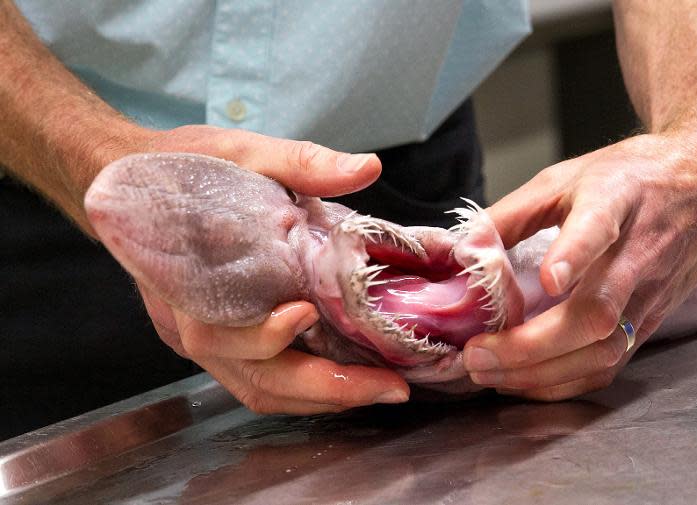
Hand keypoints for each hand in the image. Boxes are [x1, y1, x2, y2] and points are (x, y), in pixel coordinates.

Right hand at [129, 125, 409, 413]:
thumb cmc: (185, 168)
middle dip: (323, 388)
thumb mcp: (244, 153)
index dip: (265, 335)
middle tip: (387, 387)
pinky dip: (303, 388)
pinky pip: (259, 379)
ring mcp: (203, 337)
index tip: (307, 313)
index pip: (218, 331)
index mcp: (188, 277)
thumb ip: (303, 163)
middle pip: (252, 378)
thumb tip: (367, 166)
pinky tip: (346, 379)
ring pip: (258, 389)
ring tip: (377, 390)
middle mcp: (192, 321)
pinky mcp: (219, 342)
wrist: (134, 180)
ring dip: (319, 398)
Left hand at [464, 132, 696, 399]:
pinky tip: (524, 381)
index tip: (548, 278)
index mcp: (615, 201)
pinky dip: (564, 382)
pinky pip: (610, 364)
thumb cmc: (626, 179)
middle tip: (478, 354)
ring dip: (541, 372)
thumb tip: (465, 249)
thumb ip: (512, 213)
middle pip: (595, 313)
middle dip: (531, 345)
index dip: (574, 256)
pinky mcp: (651, 321)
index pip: (597, 228)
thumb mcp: (563, 178)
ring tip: (488, 373)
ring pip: (603, 350)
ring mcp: (649, 294)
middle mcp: (638, 254)